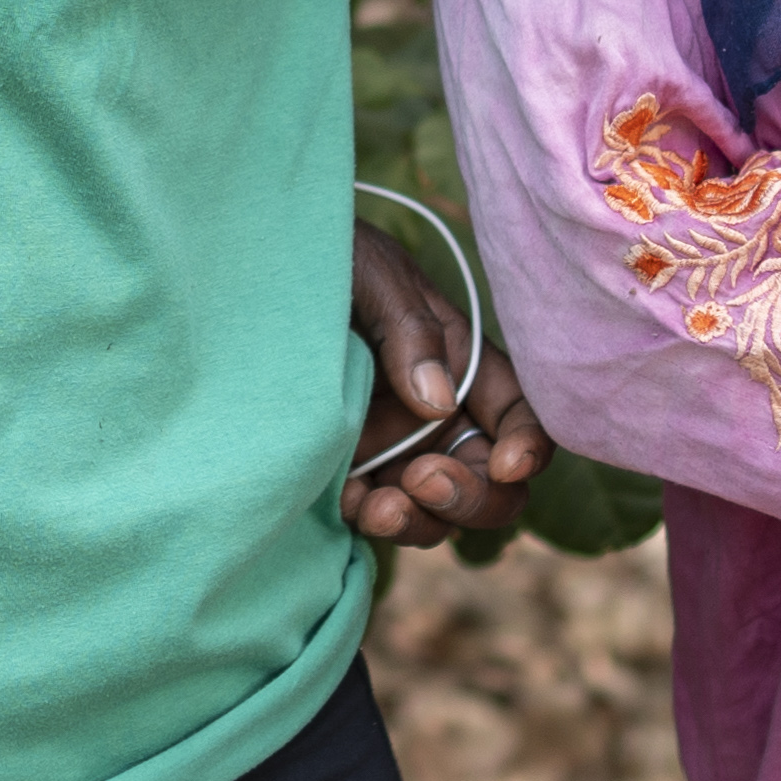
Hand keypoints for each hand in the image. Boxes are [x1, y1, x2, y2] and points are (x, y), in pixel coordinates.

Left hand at [348, 214, 547, 549]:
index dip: (529, 449)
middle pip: (491, 484)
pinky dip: (369, 520)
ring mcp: (394, 448)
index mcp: (462, 366)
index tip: (507, 465)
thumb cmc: (326, 258)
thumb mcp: (374, 276)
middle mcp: (439, 417)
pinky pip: (375, 514)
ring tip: (381, 507)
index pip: (520, 417)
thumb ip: (412, 331)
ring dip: (421, 523)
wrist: (251, 270)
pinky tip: (346, 501)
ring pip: (437, 513)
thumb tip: (437, 403)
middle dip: (472, 498)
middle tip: (423, 478)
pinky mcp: (348, 470)